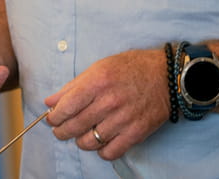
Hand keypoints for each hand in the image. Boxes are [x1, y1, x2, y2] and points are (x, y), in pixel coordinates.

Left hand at [44, 47, 168, 160]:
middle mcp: (109, 101)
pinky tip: (101, 141)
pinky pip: (110, 152)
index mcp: (98, 81)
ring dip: (80, 141)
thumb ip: (73, 85)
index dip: (54, 117)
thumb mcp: (101, 67)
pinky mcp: (136, 133)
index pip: (66, 107)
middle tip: (61, 130)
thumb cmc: (133, 67)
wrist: (168, 76)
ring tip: (81, 135)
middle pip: (74, 126)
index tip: (52, 119)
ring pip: (89, 142)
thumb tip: (50, 101)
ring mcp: (123, 119)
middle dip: (61, 131)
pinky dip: (101, 151)